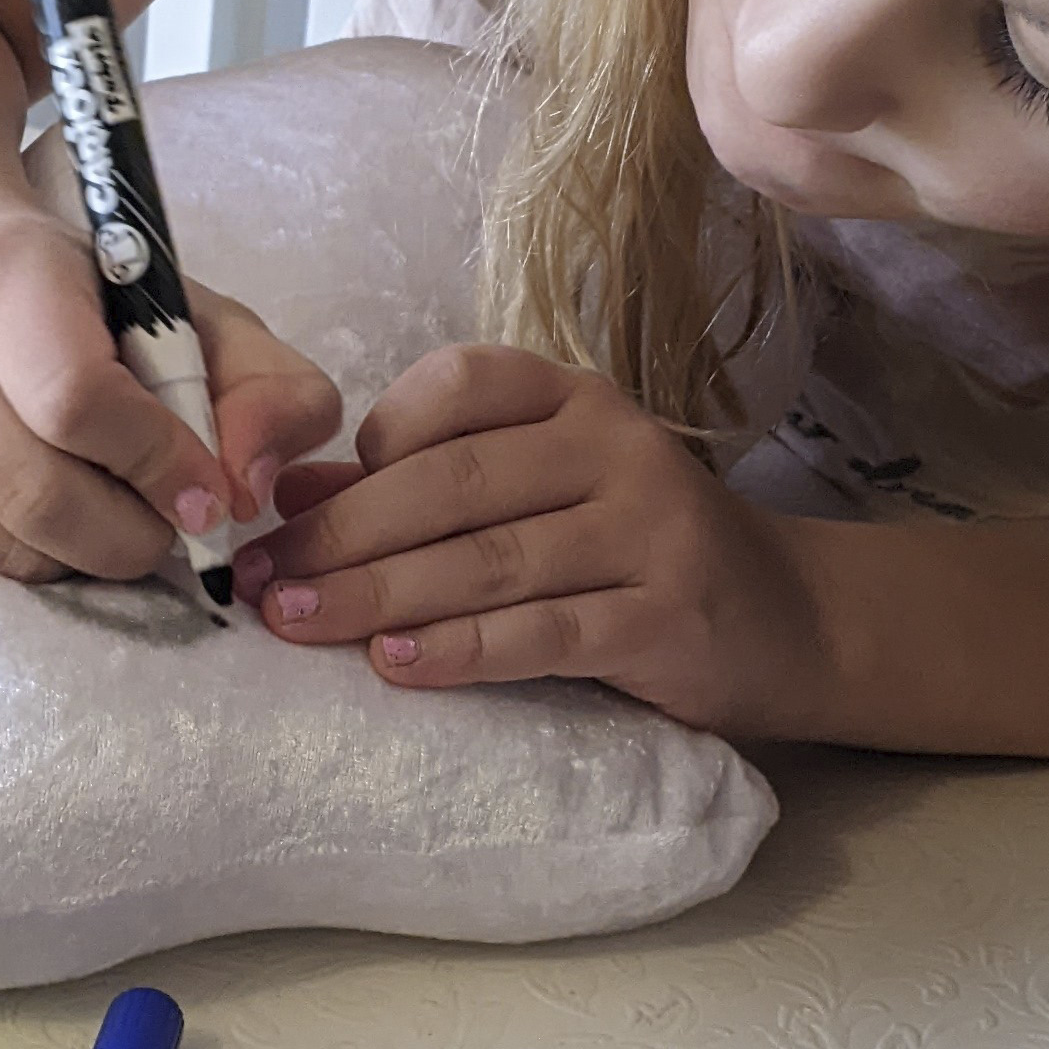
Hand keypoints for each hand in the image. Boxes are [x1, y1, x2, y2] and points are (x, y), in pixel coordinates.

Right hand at [0, 203, 341, 582]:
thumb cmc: (88, 298)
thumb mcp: (198, 313)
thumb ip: (269, 387)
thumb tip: (250, 488)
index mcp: (8, 273)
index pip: (76, 398)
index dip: (156, 463)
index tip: (208, 496)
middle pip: (35, 490)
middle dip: (129, 534)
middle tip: (172, 526)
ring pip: (1, 541)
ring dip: (86, 553)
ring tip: (120, 512)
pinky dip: (36, 554)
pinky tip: (60, 509)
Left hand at [232, 344, 821, 732]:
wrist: (786, 621)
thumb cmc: (635, 553)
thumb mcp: (543, 495)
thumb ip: (427, 485)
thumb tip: (290, 497)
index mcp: (577, 400)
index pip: (461, 382)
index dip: (373, 436)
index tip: (302, 500)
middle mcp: (617, 447)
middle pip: (455, 482)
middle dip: (344, 533)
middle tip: (262, 579)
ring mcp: (649, 529)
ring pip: (490, 559)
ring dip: (380, 595)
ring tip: (298, 623)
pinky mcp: (666, 617)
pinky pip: (543, 633)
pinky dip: (462, 650)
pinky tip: (396, 665)